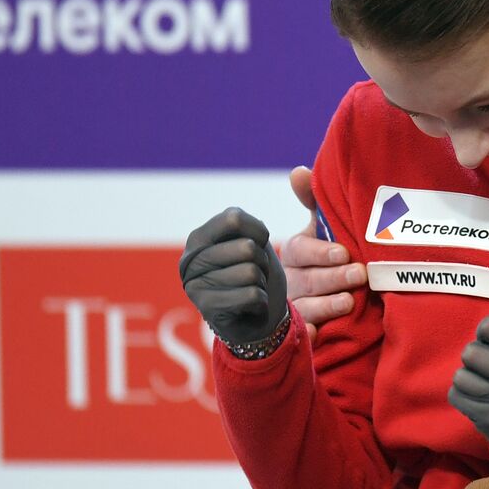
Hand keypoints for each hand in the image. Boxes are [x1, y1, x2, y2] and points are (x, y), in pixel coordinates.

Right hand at [180, 206, 287, 343]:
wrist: (258, 317)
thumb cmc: (259, 271)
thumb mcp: (255, 239)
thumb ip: (261, 215)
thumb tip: (299, 171)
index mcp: (200, 236)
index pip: (234, 219)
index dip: (258, 232)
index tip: (258, 245)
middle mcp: (189, 260)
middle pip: (246, 247)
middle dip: (261, 262)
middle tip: (254, 273)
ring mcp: (194, 286)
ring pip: (250, 272)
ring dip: (261, 282)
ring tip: (251, 288)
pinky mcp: (207, 310)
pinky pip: (251, 295)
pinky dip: (261, 301)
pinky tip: (250, 305)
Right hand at [280, 165, 365, 340]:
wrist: (323, 300)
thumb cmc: (327, 257)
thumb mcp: (323, 230)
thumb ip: (316, 202)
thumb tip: (297, 171)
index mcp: (295, 254)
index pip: (300, 250)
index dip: (321, 252)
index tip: (344, 253)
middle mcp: (289, 281)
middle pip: (305, 280)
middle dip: (333, 277)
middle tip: (359, 275)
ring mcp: (293, 309)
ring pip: (304, 308)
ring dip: (326, 305)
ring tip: (349, 302)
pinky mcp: (300, 333)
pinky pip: (301, 337)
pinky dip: (309, 335)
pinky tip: (318, 333)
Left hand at [448, 315, 488, 448]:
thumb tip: (479, 330)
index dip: (485, 334)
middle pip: (471, 352)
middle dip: (474, 358)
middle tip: (488, 369)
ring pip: (460, 375)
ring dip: (467, 378)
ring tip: (483, 385)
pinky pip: (455, 395)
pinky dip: (462, 396)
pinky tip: (478, 400)